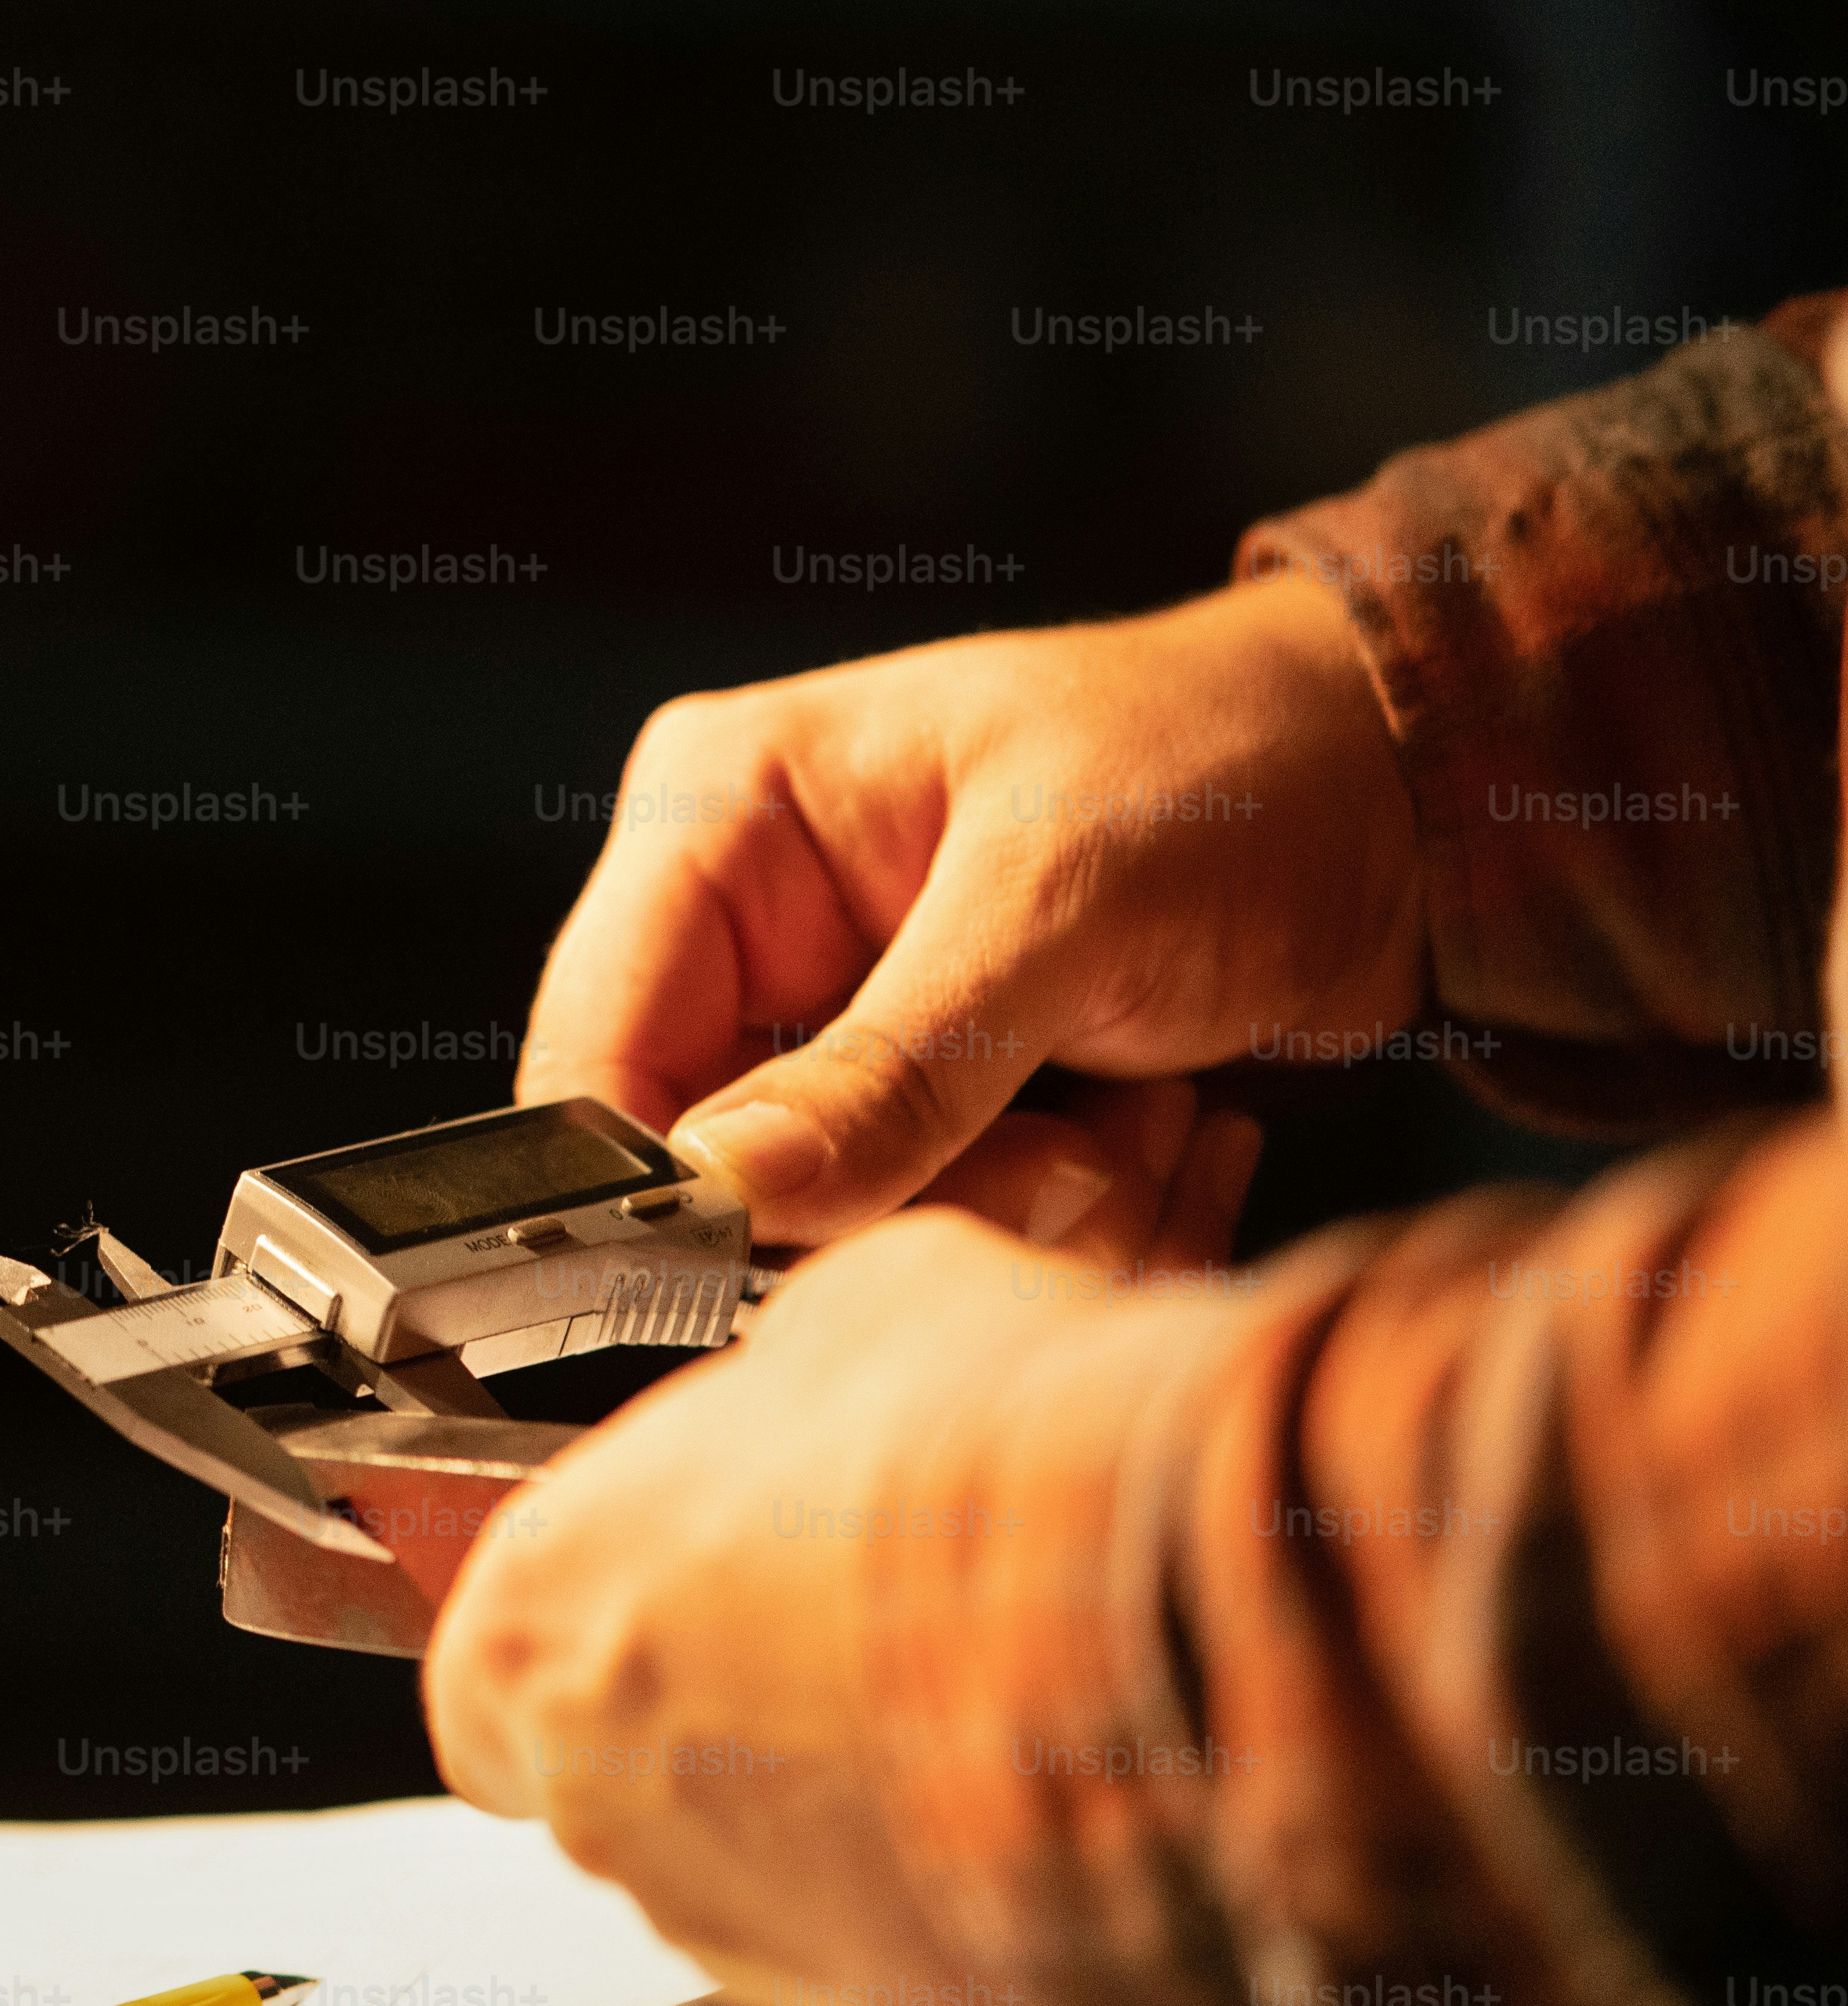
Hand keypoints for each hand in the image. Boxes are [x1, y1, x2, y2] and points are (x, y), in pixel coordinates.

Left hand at [421, 1200, 1215, 2005]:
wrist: (1170, 1610)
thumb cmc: (984, 1458)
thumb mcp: (854, 1318)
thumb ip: (779, 1396)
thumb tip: (819, 1401)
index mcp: (541, 1620)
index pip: (494, 1670)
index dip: (593, 1633)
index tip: (678, 1593)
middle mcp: (602, 1797)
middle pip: (623, 1774)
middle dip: (726, 1715)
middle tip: (856, 1636)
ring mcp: (740, 1922)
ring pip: (760, 1871)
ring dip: (837, 1802)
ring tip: (967, 1704)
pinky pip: (897, 1951)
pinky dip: (949, 1890)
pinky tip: (1032, 1794)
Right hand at [518, 576, 1419, 1244]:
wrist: (1405, 798)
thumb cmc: (1232, 768)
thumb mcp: (1060, 904)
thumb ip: (887, 1067)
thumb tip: (720, 1197)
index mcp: (719, 815)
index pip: (599, 1053)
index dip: (675, 1179)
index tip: (817, 1237)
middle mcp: (751, 924)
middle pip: (724, 1167)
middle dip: (915, 1192)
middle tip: (1071, 1152)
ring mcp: (838, 1022)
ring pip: (844, 1226)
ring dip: (1018, 1209)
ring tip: (1136, 1120)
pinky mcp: (931, 1103)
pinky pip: (942, 1235)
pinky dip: (1069, 1216)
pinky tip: (1155, 1128)